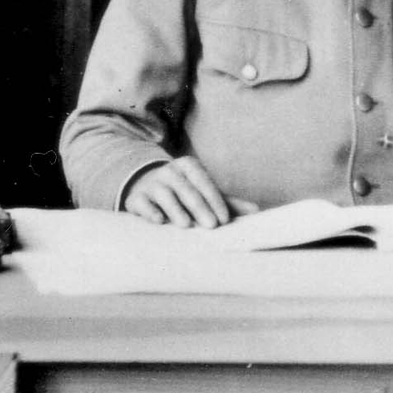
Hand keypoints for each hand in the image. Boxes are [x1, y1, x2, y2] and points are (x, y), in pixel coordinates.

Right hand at [124, 156, 258, 227]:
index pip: (205, 182)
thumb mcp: (204, 192)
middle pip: (187, 189)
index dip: (216, 200)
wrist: (145, 185)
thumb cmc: (183, 192)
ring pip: (164, 195)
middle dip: (200, 207)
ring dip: (176, 209)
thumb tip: (256, 211)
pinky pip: (142, 203)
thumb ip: (227, 201)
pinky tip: (159, 221)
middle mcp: (170, 172)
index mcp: (189, 166)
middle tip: (211, 225)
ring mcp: (151, 183)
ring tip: (186, 225)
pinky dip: (150, 211)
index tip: (224, 220)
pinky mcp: (136, 197)